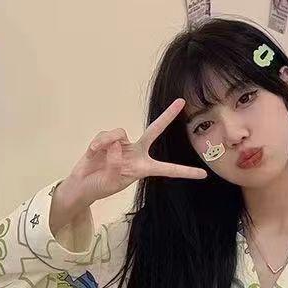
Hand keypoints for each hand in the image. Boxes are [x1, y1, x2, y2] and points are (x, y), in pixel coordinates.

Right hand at [52, 98, 207, 220]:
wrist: (83, 184)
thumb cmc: (101, 186)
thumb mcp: (113, 181)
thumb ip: (118, 164)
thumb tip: (119, 144)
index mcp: (143, 168)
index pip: (167, 169)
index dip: (184, 172)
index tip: (203, 174)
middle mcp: (136, 152)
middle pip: (155, 131)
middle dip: (167, 116)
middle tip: (181, 102)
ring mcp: (122, 144)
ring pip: (120, 133)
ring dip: (109, 144)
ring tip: (101, 156)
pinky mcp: (108, 139)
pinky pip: (106, 136)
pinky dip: (99, 143)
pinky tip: (94, 152)